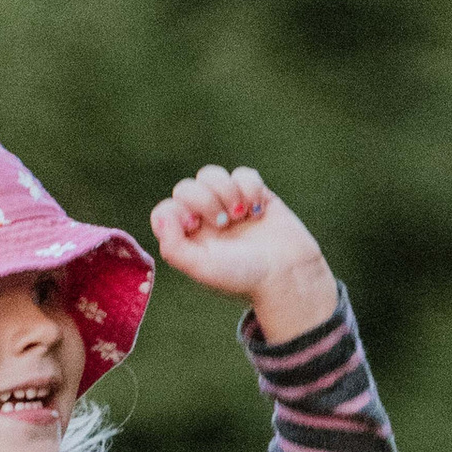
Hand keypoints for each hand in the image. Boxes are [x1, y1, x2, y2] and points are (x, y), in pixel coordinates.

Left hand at [148, 164, 336, 343]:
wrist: (288, 273)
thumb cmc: (244, 277)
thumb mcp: (202, 269)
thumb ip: (173, 247)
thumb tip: (162, 217)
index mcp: (189, 239)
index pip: (165, 210)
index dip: (175, 211)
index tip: (194, 225)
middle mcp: (205, 221)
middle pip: (186, 187)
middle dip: (205, 200)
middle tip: (223, 223)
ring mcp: (229, 205)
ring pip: (211, 175)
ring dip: (226, 191)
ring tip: (240, 214)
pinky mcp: (255, 195)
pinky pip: (242, 174)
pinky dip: (250, 188)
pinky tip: (258, 210)